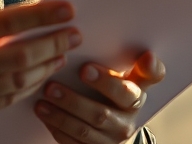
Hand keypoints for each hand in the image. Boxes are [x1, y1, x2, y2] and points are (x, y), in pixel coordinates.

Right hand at [0, 0, 80, 125]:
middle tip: (74, 33)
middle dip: (54, 43)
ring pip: (19, 80)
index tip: (67, 9)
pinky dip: (28, 86)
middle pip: (23, 54)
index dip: (44, 15)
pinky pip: (7, 99)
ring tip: (62, 52)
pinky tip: (39, 74)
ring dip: (46, 65)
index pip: (9, 21)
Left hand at [35, 50, 166, 143]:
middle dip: (73, 101)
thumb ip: (140, 66)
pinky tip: (45, 116)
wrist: (117, 125)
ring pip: (84, 131)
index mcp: (136, 98)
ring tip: (42, 102)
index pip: (127, 92)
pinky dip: (57, 130)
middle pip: (100, 114)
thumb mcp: (132, 78)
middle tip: (51, 86)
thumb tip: (149, 56)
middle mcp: (126, 123)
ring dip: (60, 117)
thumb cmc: (119, 90)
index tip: (84, 69)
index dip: (107, 81)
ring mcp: (110, 141)